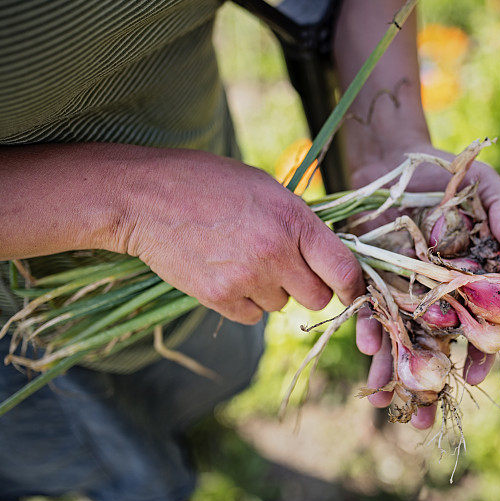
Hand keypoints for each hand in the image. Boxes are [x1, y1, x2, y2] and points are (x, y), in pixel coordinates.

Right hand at [116, 149, 364, 323]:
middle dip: (307, 287)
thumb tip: (329, 257)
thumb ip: (300, 224)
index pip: (344, 269)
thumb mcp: (267, 189)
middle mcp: (276, 252)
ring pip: (282, 306)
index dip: (353, 286)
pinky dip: (244, 302)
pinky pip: (252, 316)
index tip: (349, 290)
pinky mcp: (218, 297)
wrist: (146, 197)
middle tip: (285, 267)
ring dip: (270, 291)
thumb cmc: (209, 184)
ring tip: (242, 258)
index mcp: (294, 219)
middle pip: (317, 298)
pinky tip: (225, 272)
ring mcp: (247, 278)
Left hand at [352, 141, 499, 428]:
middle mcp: (443, 294)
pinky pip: (373, 312)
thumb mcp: (484, 184)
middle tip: (423, 418)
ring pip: (404, 338)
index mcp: (476, 280)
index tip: (475, 374)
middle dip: (431, 382)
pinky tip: (364, 347)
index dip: (482, 351)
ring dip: (394, 370)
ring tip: (384, 399)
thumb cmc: (450, 174)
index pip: (484, 323)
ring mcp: (409, 291)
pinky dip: (368, 329)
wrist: (395, 161)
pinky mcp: (376, 281)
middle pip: (441, 346)